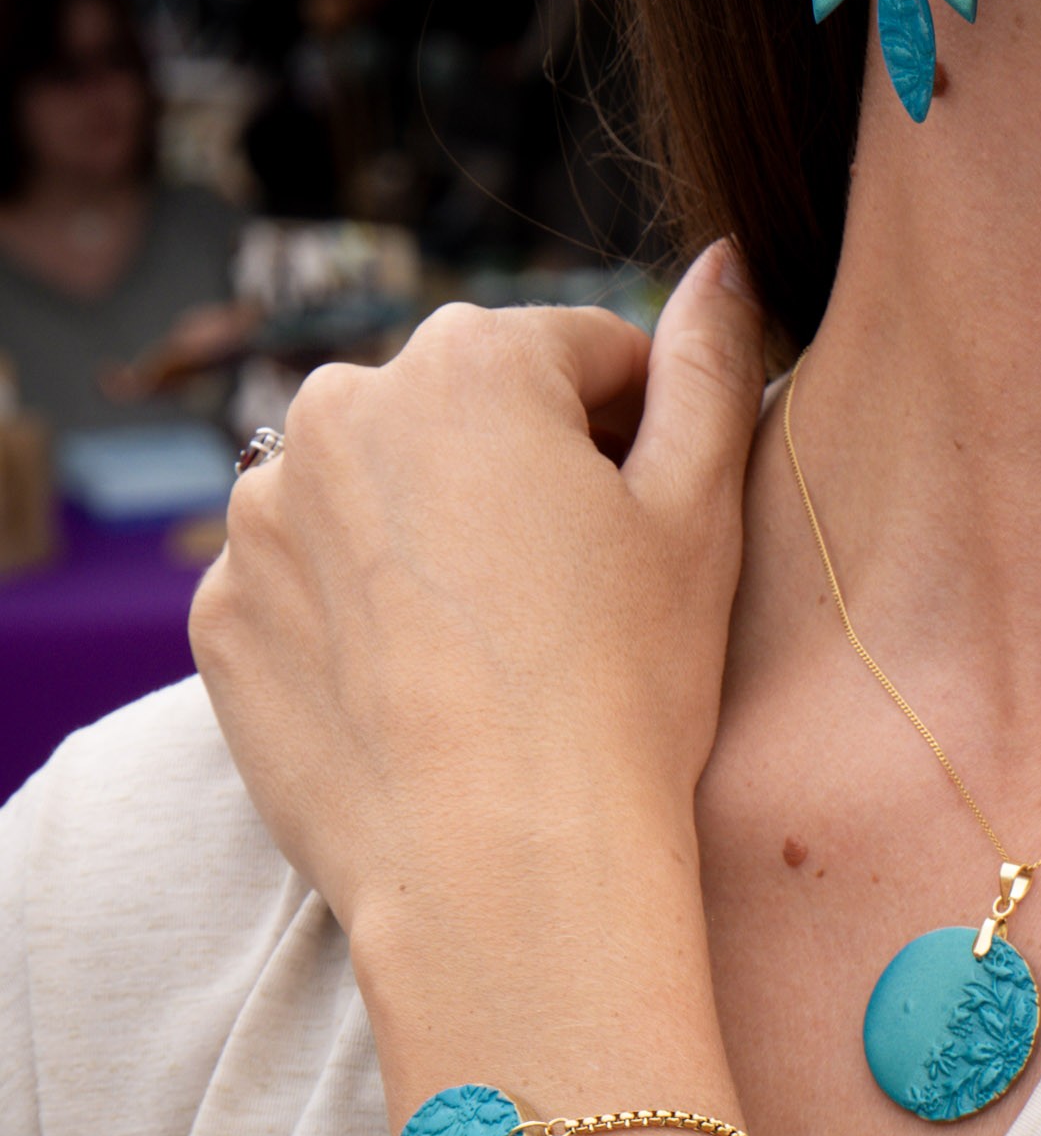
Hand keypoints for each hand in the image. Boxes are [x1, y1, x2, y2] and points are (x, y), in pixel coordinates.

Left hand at [190, 245, 765, 947]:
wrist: (501, 875)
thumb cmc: (622, 688)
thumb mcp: (698, 512)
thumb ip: (711, 363)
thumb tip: (724, 260)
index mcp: (472, 360)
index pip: (583, 355)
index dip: (639, 434)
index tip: (650, 522)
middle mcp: (341, 406)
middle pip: (467, 412)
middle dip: (524, 471)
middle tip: (575, 592)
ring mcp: (261, 514)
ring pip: (377, 489)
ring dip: (430, 532)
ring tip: (492, 647)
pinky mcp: (220, 611)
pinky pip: (305, 577)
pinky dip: (355, 609)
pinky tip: (416, 687)